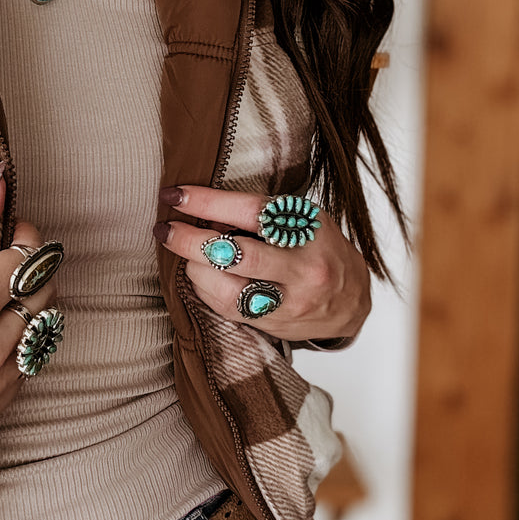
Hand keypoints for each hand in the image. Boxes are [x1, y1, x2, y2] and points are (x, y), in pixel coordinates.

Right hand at [0, 171, 55, 434]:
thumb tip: (0, 188)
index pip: (29, 262)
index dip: (25, 242)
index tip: (15, 237)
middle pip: (44, 300)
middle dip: (31, 278)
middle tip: (5, 272)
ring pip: (38, 342)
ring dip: (24, 320)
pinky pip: (21, 378)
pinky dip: (12, 359)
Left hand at [153, 185, 370, 341]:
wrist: (352, 301)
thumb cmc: (318, 248)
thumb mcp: (302, 217)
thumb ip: (260, 212)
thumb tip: (201, 206)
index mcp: (307, 227)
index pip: (250, 211)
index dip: (206, 202)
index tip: (174, 195)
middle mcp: (302, 266)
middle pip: (237, 255)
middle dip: (191, 241)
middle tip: (165, 229)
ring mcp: (290, 300)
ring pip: (227, 289)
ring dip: (194, 269)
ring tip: (184, 253)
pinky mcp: (276, 324)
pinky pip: (228, 308)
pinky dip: (204, 289)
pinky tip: (198, 274)